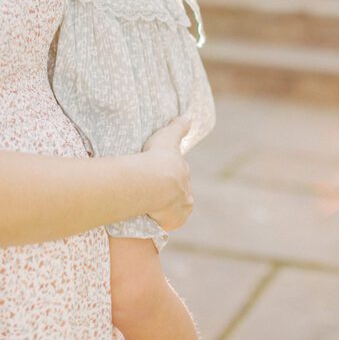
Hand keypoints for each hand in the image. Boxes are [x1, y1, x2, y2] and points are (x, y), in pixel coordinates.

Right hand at [142, 115, 193, 231]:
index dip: (168, 175)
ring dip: (164, 208)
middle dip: (168, 193)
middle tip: (151, 190)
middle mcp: (186, 194)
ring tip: (149, 205)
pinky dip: (160, 221)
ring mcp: (179, 210)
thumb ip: (178, 127)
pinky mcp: (171, 223)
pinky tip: (149, 217)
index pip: (178, 176)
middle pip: (177, 194)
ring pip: (173, 209)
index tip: (158, 173)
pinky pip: (166, 223)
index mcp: (185, 175)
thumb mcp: (168, 137)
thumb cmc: (158, 158)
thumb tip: (189, 116)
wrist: (152, 182)